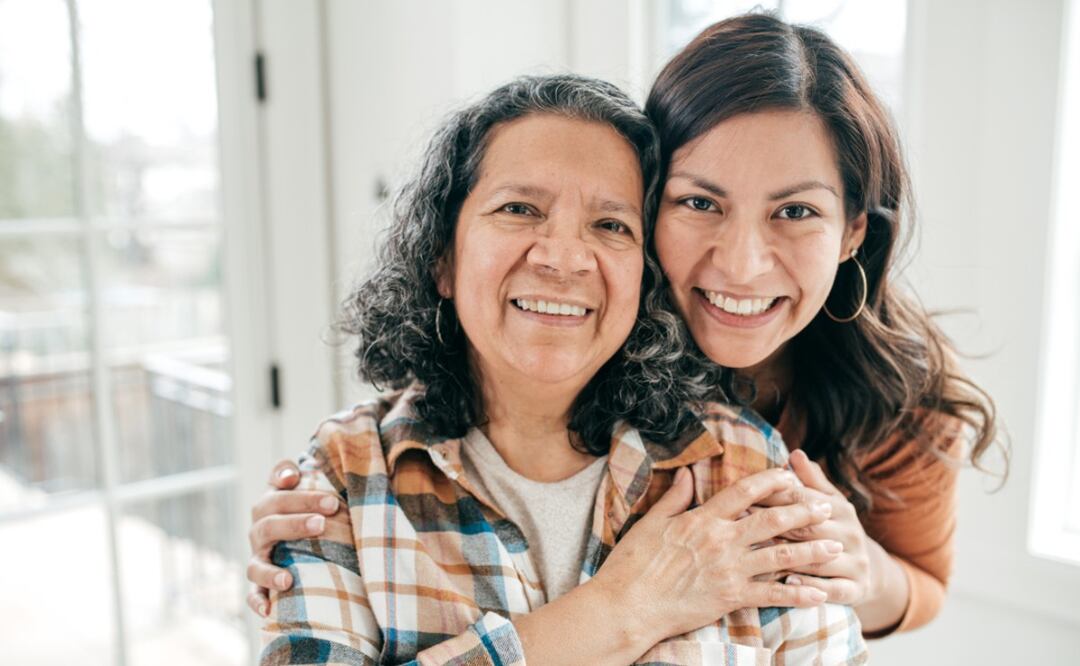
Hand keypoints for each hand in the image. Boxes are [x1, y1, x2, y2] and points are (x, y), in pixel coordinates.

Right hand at [246, 459, 341, 616]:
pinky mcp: (260, 583)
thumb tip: (292, 475)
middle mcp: (260, 530)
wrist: (304, 534)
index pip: (277, 493)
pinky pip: (253, 594)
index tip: (320, 493)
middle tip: (324, 521)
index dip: (295, 491)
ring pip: (255, 564)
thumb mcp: (309, 487)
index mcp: (271, 504)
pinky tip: (268, 610)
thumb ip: (303, 473)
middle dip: (295, 523)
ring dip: (271, 572)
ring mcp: (259, 557)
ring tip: (289, 579)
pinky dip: (258, 602)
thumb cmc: (310, 507)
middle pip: (269, 524)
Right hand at [590, 466, 841, 646]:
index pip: (743, 492)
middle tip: (827, 508)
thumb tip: (686, 474)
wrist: (627, 605)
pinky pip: (773, 595)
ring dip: (811, 551)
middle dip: (803, 512)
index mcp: (702, 519)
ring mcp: (729, 570)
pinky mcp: (731, 597)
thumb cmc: (632, 564)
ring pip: (781, 556)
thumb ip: (674, 498)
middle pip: (772, 520)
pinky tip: (819, 593)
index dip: (770, 481)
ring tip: (835, 546)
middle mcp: (721, 540)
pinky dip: (798, 594)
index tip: (790, 476)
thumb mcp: (650, 523)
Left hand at [758, 449, 875, 606]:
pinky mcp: (857, 589)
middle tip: (743, 528)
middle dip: (774, 527)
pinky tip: (789, 582)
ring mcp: (857, 562)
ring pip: (819, 559)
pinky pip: (833, 589)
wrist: (864, 570)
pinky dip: (811, 586)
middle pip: (808, 529)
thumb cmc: (832, 529)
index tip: (744, 498)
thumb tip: (795, 453)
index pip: (803, 500)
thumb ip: (810, 480)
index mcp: (841, 508)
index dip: (773, 497)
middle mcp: (851, 533)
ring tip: (759, 556)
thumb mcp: (826, 502)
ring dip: (788, 557)